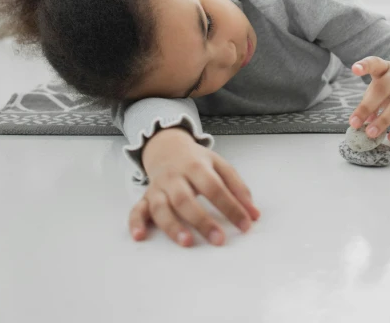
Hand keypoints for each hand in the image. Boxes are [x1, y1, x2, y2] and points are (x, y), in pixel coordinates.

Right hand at [129, 127, 260, 247]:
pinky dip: (135, 223)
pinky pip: (137, 209)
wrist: (167, 147)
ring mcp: (158, 187)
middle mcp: (175, 177)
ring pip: (161, 206)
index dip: (231, 207)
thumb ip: (237, 187)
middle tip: (218, 240)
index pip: (214, 187)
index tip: (245, 225)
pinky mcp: (146, 196)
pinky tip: (139, 236)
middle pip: (186, 199)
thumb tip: (254, 214)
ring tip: (186, 242)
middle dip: (202, 220)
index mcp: (196, 166)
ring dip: (172, 226)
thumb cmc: (196, 161)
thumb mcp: (220, 165)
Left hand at [348, 56, 389, 142]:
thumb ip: (371, 98)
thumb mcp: (381, 83)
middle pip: (383, 88)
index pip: (375, 63)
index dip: (365, 65)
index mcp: (385, 67)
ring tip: (371, 133)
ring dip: (384, 120)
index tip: (354, 69)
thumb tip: (364, 121)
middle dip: (368, 106)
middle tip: (354, 123)